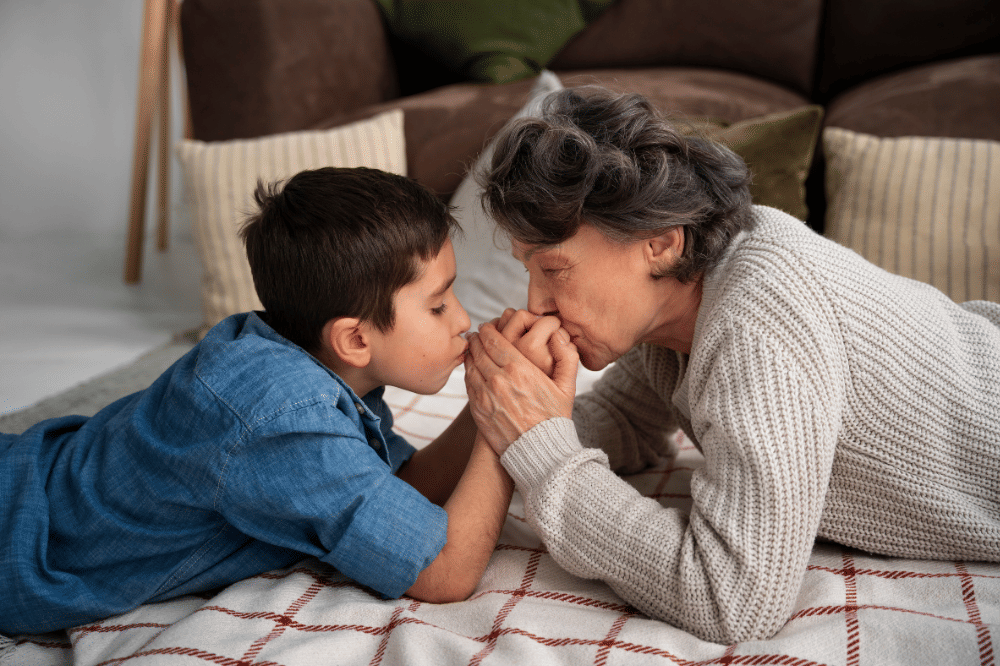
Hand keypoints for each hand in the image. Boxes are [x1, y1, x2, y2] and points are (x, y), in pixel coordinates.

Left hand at [464, 320, 578, 456]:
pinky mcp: (478, 410)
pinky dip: (468, 372)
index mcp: (519, 370)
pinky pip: (468, 383)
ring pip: (470, 366)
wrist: (539, 452)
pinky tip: (472, 369)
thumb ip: (567, 358)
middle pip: (478, 350)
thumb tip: (559, 336)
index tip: (487, 326)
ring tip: (472, 348)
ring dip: (470, 354)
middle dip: (476, 339)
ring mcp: (485, 395)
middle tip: (477, 334)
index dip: (487, 330)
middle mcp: (498, 380)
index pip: (494, 340)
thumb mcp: (567, 387)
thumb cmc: (555, 419)